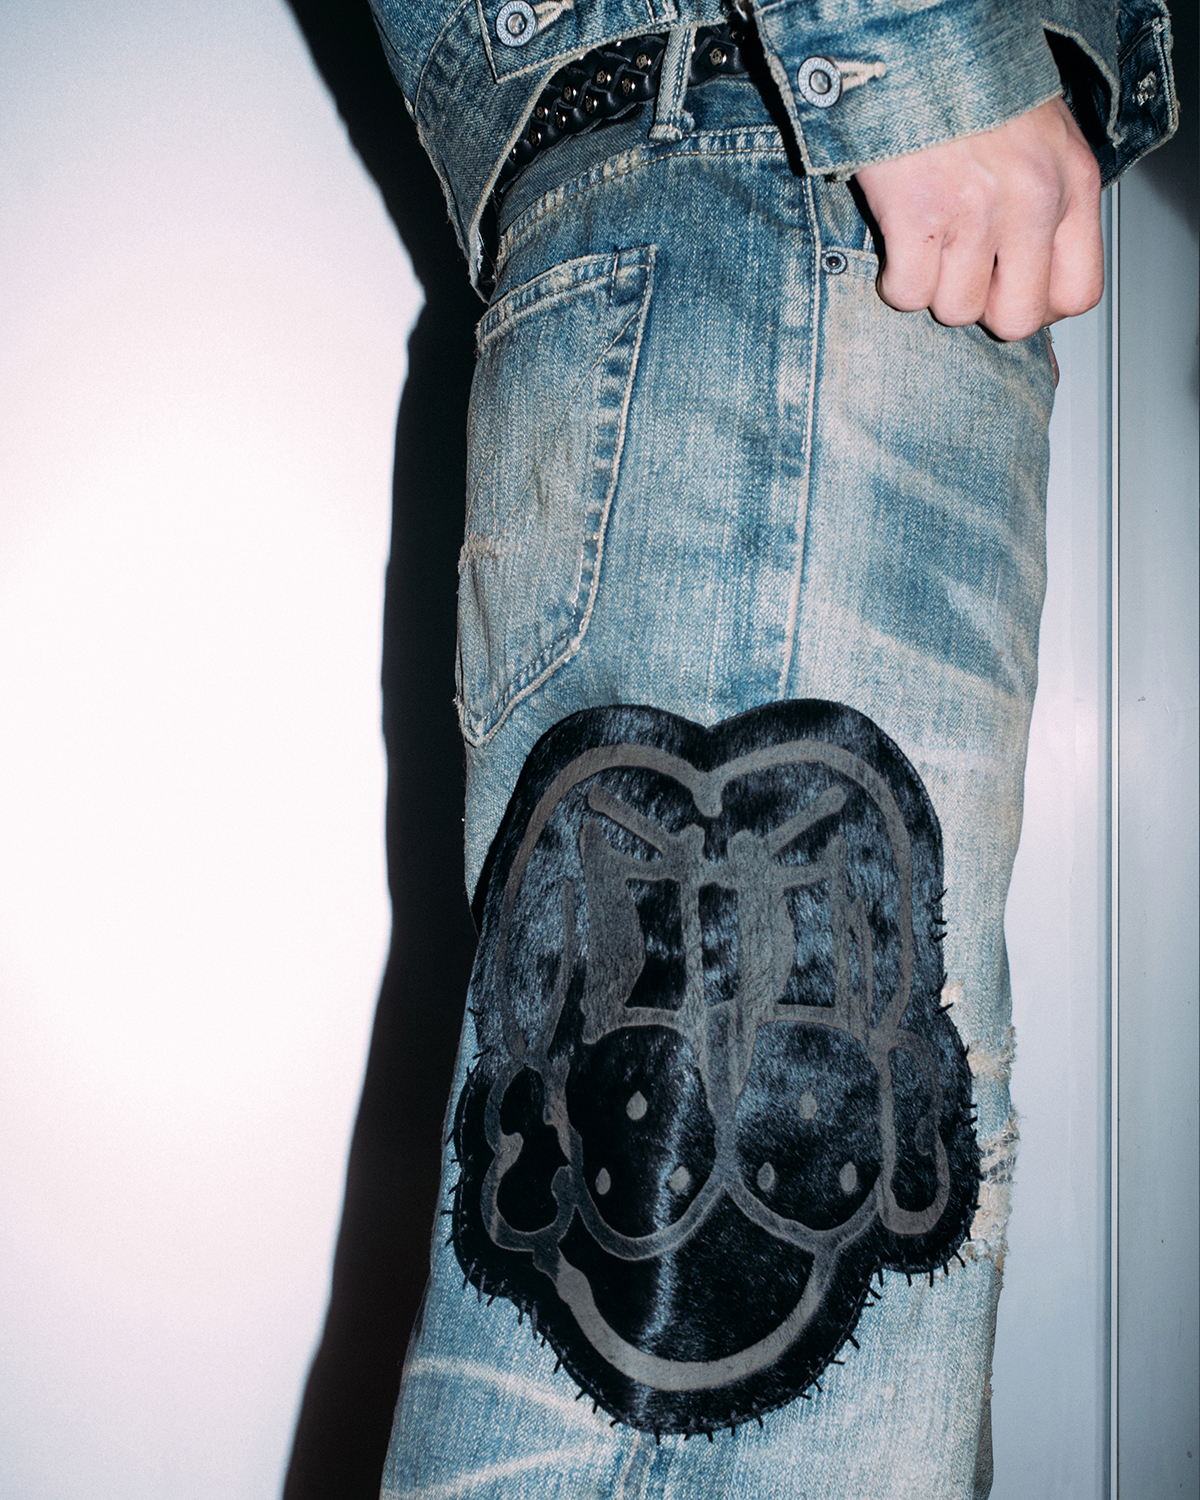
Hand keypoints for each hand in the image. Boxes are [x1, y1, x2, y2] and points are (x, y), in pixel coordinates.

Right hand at [855, 97, 1102, 340]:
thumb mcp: (1042, 140)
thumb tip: (1024, 272)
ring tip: (926, 247)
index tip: (1009, 293)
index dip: (1037, 307)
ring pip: (956, 310)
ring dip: (933, 289)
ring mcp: (976, 209)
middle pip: (1016, 318)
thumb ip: (1047, 203)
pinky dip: (895, 282)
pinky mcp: (919, 211)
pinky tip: (897, 249)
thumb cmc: (975, 86)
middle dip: (982, 308)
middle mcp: (1032, 199)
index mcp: (1072, 183)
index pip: (1076, 293)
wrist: (920, 36)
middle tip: (962, 276)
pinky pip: (908, 293)